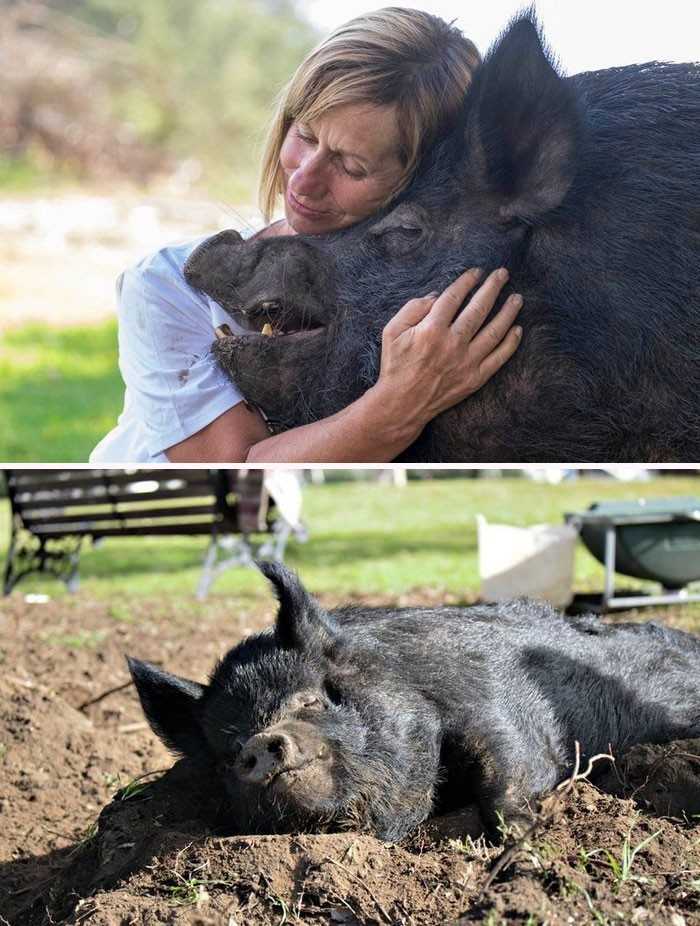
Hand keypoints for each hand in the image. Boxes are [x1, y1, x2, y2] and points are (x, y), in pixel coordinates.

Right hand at [375, 267, 521, 425]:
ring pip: (494, 331)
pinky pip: (499, 358)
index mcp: (431, 329)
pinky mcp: (475, 378)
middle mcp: (452, 343)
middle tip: (503, 274)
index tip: (476, 272)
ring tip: (517, 298)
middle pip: (479, 309)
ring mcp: (466, 362)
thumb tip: (437, 296)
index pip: (454, 297)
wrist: (402, 404)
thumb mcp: (391, 331)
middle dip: (493, 288)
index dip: (466, 281)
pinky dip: (511, 343)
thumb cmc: (395, 366)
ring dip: (508, 312)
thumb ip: (412, 308)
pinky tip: (517, 329)